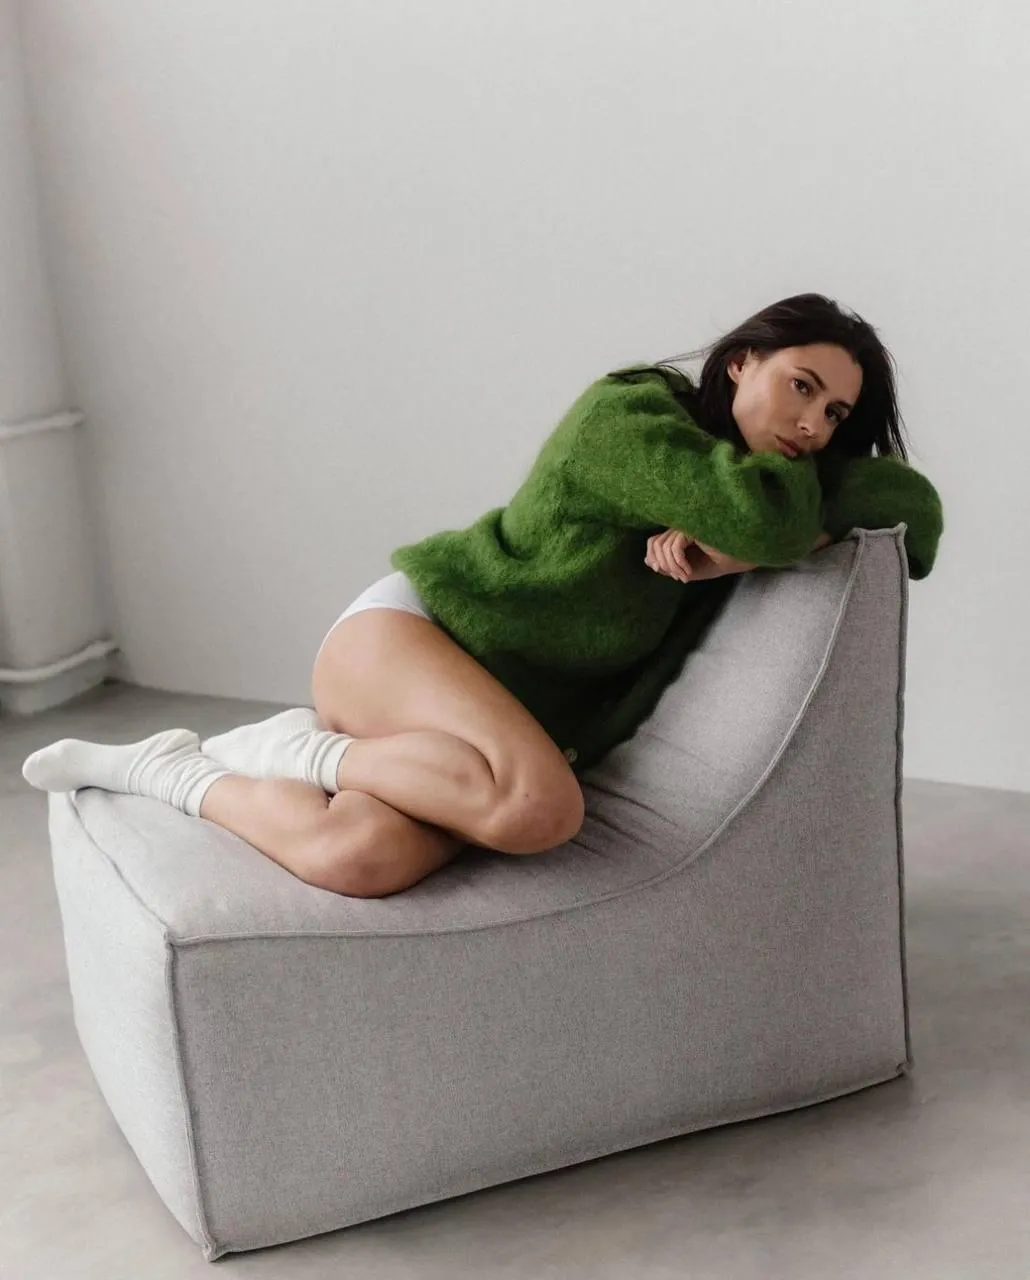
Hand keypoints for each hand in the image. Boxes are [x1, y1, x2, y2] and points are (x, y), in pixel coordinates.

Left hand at [645, 529, 759, 582]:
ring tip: (685, 576)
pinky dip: (678, 563)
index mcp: (679, 533)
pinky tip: (688, 572)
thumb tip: (648, 561)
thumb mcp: (688, 569)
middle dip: (662, 565)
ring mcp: (688, 524)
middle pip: (654, 543)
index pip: (653, 541)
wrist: (742, 557)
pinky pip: (674, 545)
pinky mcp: (694, 526)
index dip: (655, 558)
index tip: (671, 574)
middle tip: (678, 577)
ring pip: (663, 546)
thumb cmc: (719, 561)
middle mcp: (681, 525)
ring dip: (672, 567)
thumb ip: (668, 566)